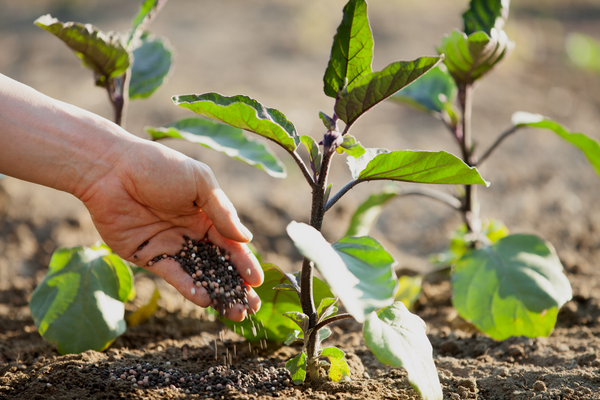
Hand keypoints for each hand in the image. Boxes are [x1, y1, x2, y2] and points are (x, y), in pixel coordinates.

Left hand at [78, 139, 262, 320]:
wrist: (112, 169)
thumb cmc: (159, 167)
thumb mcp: (200, 181)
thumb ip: (222, 212)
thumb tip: (246, 239)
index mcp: (207, 214)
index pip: (231, 243)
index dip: (245, 262)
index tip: (257, 281)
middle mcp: (191, 233)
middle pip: (218, 264)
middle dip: (236, 285)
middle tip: (251, 307)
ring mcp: (171, 246)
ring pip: (199, 274)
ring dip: (217, 293)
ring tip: (234, 313)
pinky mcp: (149, 256)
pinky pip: (173, 275)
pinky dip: (189, 288)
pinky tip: (205, 300)